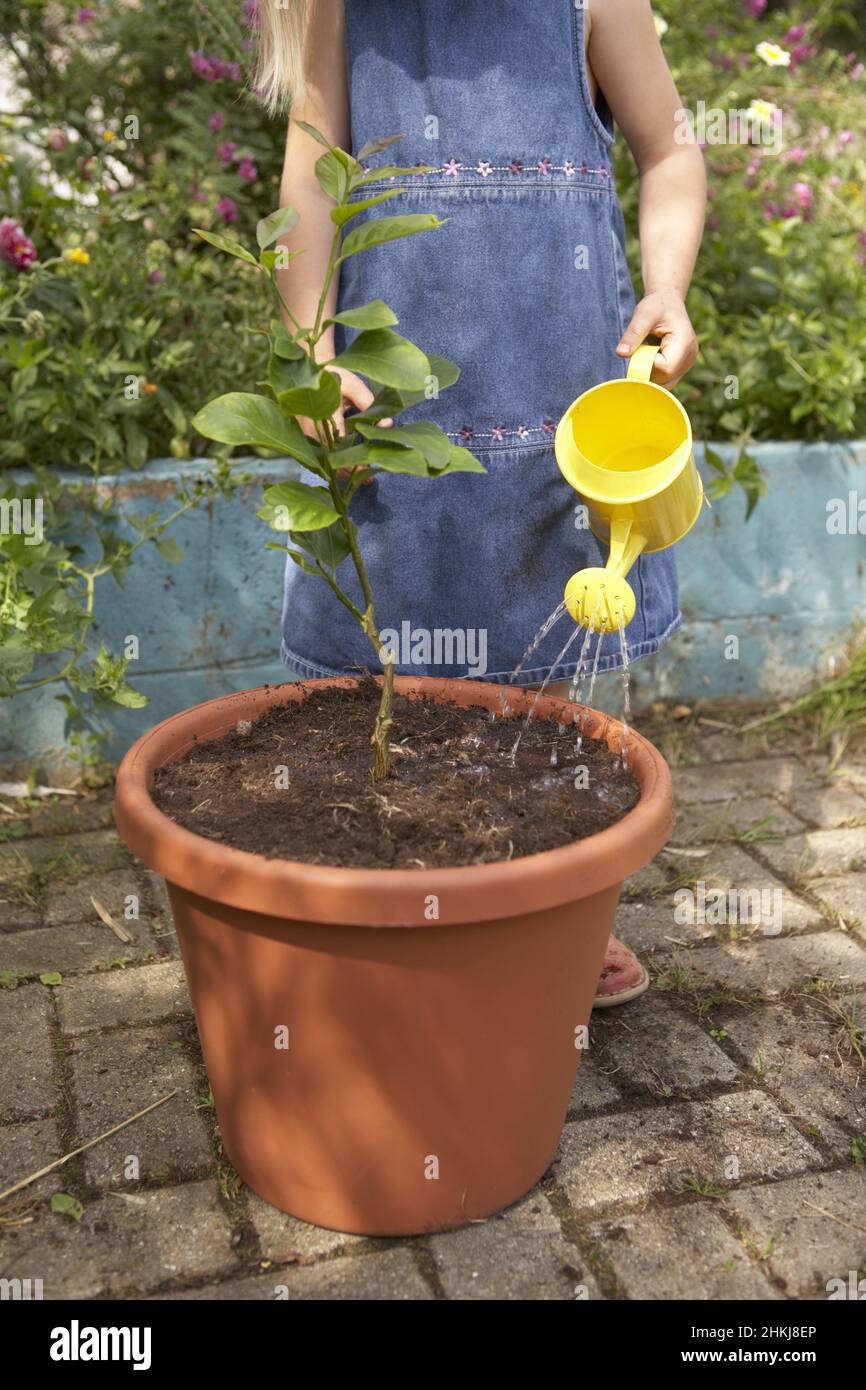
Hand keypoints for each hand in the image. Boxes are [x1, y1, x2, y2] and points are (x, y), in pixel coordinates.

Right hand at [299, 366, 391, 483]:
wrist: (307, 371)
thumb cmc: (332, 376)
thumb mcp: (353, 385)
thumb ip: (369, 403)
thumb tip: (387, 424)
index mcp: (324, 415)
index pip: (341, 445)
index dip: (355, 460)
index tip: (369, 470)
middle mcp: (313, 429)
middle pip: (331, 459)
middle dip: (350, 471)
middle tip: (370, 480)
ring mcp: (307, 434)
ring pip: (324, 460)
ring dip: (342, 471)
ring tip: (363, 478)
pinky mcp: (306, 437)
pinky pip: (320, 455)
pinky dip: (333, 464)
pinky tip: (348, 468)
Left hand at [616, 289, 697, 386]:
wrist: (668, 302)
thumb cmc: (657, 305)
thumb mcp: (643, 314)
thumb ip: (633, 334)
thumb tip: (620, 353)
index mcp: (684, 343)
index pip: (665, 368)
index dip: (647, 365)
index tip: (637, 352)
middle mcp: (689, 357)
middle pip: (664, 379)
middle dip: (646, 371)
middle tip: (639, 351)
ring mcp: (686, 365)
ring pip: (664, 384)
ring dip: (649, 374)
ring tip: (645, 352)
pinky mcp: (681, 368)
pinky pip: (665, 381)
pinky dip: (653, 375)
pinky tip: (648, 359)